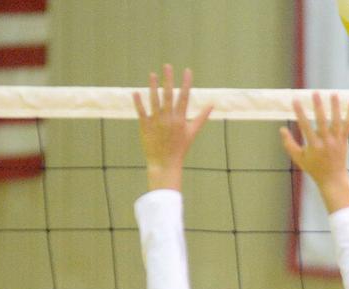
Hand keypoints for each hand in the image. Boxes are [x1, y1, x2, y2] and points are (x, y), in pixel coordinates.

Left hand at [133, 64, 213, 190]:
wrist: (165, 163)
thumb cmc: (180, 148)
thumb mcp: (192, 132)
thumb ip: (201, 117)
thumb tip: (212, 105)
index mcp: (181, 119)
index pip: (184, 97)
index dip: (186, 83)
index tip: (187, 70)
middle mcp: (169, 118)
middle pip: (169, 95)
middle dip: (169, 80)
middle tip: (167, 66)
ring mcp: (156, 122)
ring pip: (154, 101)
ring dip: (153, 87)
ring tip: (152, 74)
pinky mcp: (145, 126)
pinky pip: (141, 112)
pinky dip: (138, 102)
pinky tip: (136, 92)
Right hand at [280, 92, 348, 212]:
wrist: (332, 179)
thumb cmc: (313, 168)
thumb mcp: (298, 158)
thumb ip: (289, 144)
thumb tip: (281, 129)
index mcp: (314, 146)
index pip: (305, 126)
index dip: (300, 113)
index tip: (295, 100)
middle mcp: (326, 142)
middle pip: (322, 121)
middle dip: (318, 107)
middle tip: (315, 93)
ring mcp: (337, 141)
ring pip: (337, 121)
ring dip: (335, 107)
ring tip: (333, 93)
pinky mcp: (344, 140)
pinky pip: (348, 125)